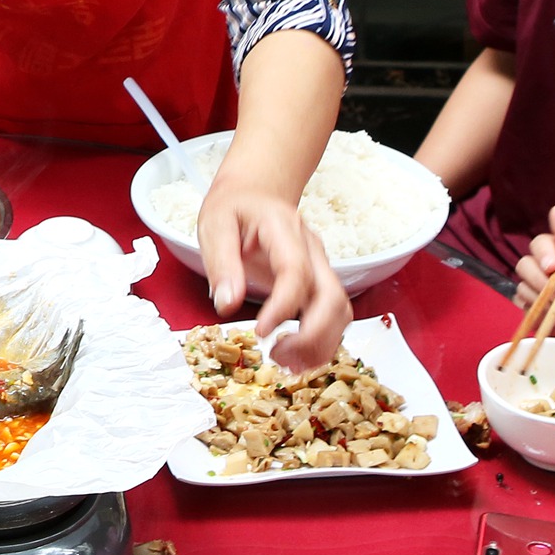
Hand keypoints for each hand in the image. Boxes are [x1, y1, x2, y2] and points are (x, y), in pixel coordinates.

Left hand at [194, 180, 351, 371]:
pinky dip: (320, 341)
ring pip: (340, 311)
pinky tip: (295, 356)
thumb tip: (226, 304)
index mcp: (285, 230)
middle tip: (277, 355)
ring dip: (320, 343)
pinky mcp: (318, 284)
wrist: (255, 193)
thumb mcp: (215, 225)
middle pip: (332, 297)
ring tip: (285, 361)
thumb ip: (221, 263)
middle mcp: (312, 250)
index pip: (296, 272)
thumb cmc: (235, 207)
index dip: (283, 306)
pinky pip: (333, 316)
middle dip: (312, 335)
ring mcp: (320, 267)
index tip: (261, 332)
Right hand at [511, 205, 554, 375]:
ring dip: (546, 301)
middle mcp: (553, 273)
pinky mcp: (542, 316)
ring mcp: (546, 295)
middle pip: (525, 265)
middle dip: (541, 281)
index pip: (540, 244)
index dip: (542, 254)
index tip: (553, 267)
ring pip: (523, 288)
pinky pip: (527, 310)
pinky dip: (543, 315)